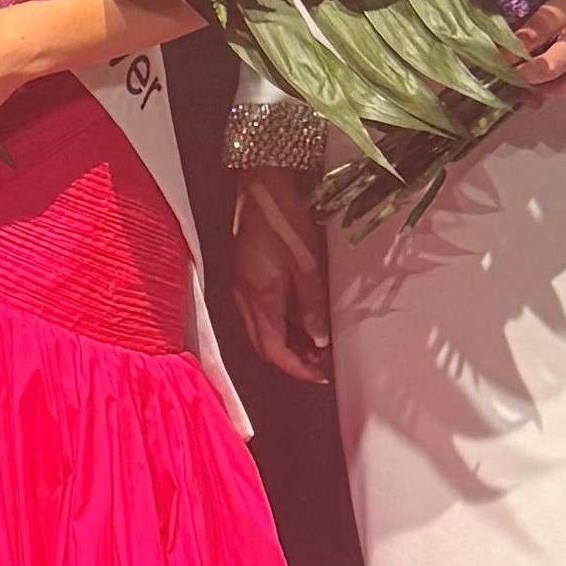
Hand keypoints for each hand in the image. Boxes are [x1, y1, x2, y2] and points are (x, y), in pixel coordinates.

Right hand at [230, 170, 331, 384]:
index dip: (298, 369)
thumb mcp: (308, 266)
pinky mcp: (246, 278)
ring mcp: (243, 288)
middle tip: (323, 365)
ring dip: (287, 344)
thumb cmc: (287, 224)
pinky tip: (303, 321)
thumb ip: (312, 306)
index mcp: (259, 299)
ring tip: (318, 346)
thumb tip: (319, 341)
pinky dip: (282, 326)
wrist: (264, 190)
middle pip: (264, 346)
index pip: (275, 350)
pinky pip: (261, 314)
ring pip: (262, 331)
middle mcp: (245, 299)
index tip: (323, 375)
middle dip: (292, 361)